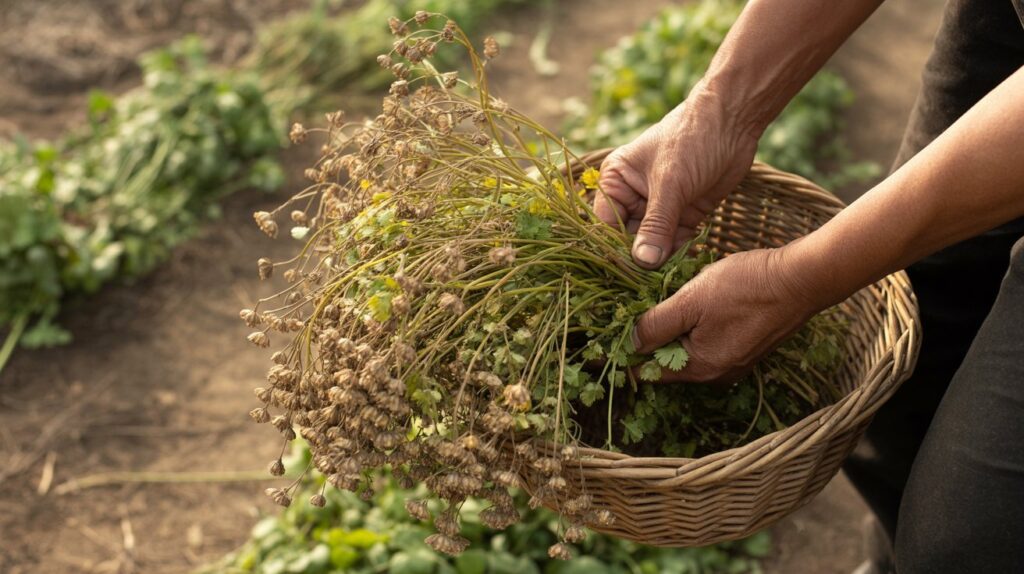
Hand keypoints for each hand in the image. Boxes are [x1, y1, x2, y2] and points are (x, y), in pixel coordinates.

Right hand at [595, 85, 758, 268]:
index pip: (605, 224)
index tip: (625, 273)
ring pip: (653, 245)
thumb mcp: (670, 183)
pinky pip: (676, 243)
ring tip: (668, 278)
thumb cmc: (692, 139)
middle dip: (639, 259)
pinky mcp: (684, 215)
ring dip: (661, 261)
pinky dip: (680, 255)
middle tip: (649, 283)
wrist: (734, 121)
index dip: (614, 248)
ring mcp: (659, 208)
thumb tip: (642, 263)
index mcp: (616, 181)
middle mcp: (633, 197)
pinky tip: (685, 267)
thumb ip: (656, 225)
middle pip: (628, 239)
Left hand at [631, 247, 820, 383]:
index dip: (626, 354)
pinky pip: (708, 342)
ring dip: (672, 329)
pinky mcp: (745, 347)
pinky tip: (692, 303)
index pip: (649, 372)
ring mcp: (734, 361)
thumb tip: (630, 344)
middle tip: (632, 310)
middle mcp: (717, 373)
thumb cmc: (747, 287)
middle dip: (650, 339)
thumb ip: (657, 324)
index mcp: (701, 367)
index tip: (610, 336)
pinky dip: (694, 326)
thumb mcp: (691, 300)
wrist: (802, 278)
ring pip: (688, 349)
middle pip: (667, 362)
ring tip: (660, 302)